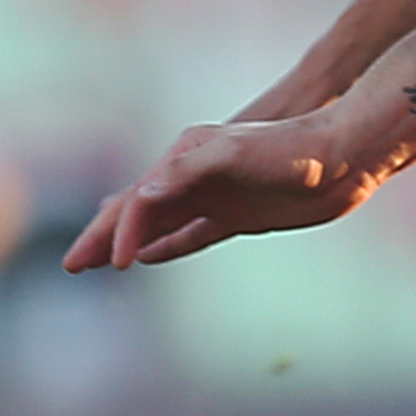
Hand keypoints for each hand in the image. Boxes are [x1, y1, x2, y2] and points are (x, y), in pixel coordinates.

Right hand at [63, 116, 373, 272]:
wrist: (344, 156)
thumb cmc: (293, 150)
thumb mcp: (235, 154)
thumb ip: (186, 171)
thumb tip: (142, 196)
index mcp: (184, 157)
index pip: (139, 201)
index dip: (119, 232)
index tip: (114, 264)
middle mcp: (192, 176)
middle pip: (136, 212)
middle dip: (102, 238)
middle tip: (70, 266)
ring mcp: (214, 196)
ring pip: (158, 225)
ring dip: (128, 243)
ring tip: (98, 264)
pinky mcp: (238, 216)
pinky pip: (191, 234)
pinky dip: (167, 246)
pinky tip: (150, 257)